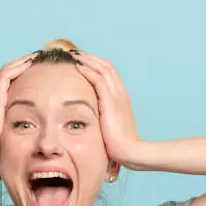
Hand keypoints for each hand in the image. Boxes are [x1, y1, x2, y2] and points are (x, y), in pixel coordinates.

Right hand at [0, 52, 37, 162]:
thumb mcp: (7, 132)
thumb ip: (15, 127)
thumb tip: (30, 133)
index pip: (8, 83)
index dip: (20, 74)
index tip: (34, 70)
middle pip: (8, 74)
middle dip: (22, 64)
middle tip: (36, 58)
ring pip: (8, 70)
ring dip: (22, 61)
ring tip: (35, 55)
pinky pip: (7, 73)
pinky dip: (18, 66)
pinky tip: (30, 62)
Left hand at [70, 51, 141, 166]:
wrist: (131, 151)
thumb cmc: (119, 145)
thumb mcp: (110, 128)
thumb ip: (102, 120)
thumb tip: (90, 122)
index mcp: (122, 99)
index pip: (110, 74)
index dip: (96, 65)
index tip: (83, 61)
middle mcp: (121, 94)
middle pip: (107, 66)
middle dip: (91, 57)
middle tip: (76, 53)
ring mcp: (118, 96)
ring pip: (103, 68)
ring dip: (87, 59)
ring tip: (74, 54)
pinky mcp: (111, 101)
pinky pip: (99, 79)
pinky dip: (88, 70)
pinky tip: (78, 66)